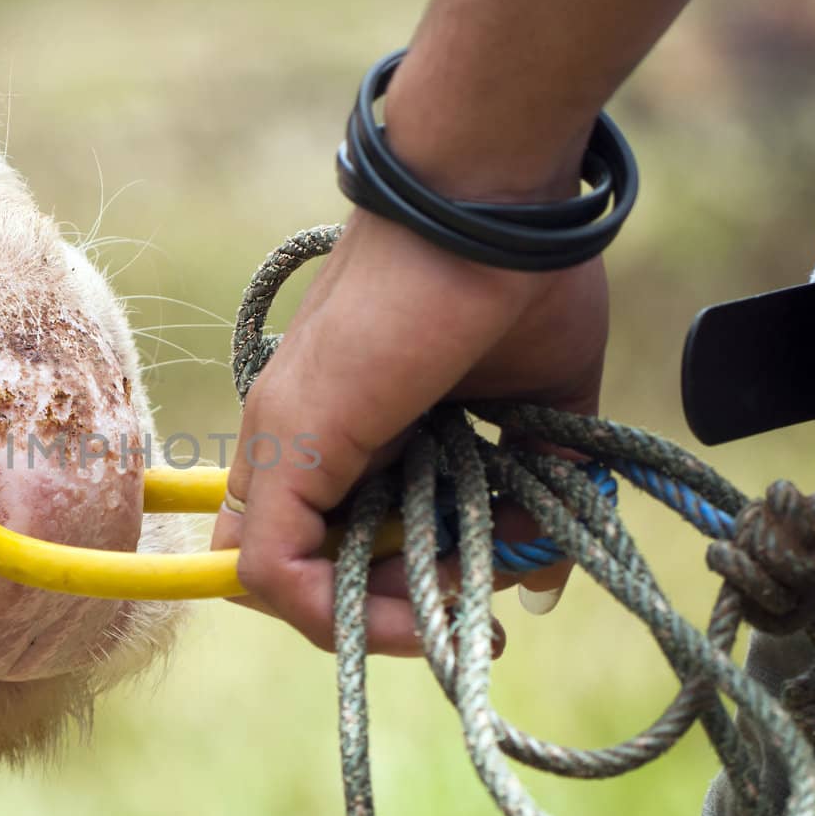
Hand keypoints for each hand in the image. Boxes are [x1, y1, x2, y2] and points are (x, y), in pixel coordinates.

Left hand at [209, 207, 607, 650]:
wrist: (494, 198)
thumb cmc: (519, 280)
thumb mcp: (538, 410)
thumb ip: (535, 495)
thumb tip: (544, 582)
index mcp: (346, 425)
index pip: (328, 538)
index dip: (389, 586)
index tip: (471, 595)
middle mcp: (297, 433)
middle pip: (306, 567)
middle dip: (389, 611)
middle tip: (471, 614)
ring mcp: (283, 434)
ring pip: (281, 580)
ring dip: (374, 617)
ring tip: (465, 608)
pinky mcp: (288, 439)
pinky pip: (270, 569)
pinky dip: (336, 613)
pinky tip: (424, 613)